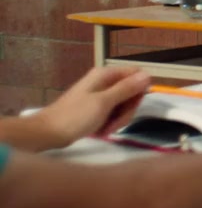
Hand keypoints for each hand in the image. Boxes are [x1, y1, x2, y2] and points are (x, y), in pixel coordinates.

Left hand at [33, 66, 150, 148]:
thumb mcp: (104, 102)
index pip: (137, 75)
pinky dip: (111, 122)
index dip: (139, 90)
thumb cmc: (75, 116)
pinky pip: (113, 112)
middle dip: (128, 110)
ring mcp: (100, 95)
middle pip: (132, 91)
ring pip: (124, 104)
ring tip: (106, 129)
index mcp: (106, 75)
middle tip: (116, 123)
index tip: (132, 106)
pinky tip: (102, 130)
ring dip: (119, 119)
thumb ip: (126, 89)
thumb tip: (148, 75)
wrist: (48, 133)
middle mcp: (105, 81)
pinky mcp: (96, 107)